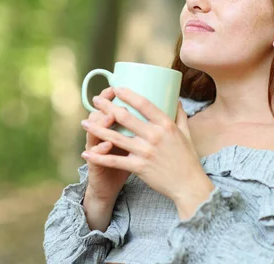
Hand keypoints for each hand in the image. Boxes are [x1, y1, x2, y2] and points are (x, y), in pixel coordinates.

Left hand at [80, 87, 213, 210]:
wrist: (188, 185)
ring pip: (115, 137)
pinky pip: (115, 161)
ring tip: (85, 122)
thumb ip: (180, 115)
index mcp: (166, 125)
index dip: (128, 94)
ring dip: (97, 129)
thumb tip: (176, 99)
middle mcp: (154, 136)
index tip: (116, 88)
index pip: (143, 104)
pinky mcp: (139, 167)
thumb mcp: (186, 133)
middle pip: (125, 117)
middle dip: (106, 107)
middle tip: (95, 100)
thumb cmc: (188, 158)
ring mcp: (145, 152)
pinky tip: (87, 153)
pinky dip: (99, 158)